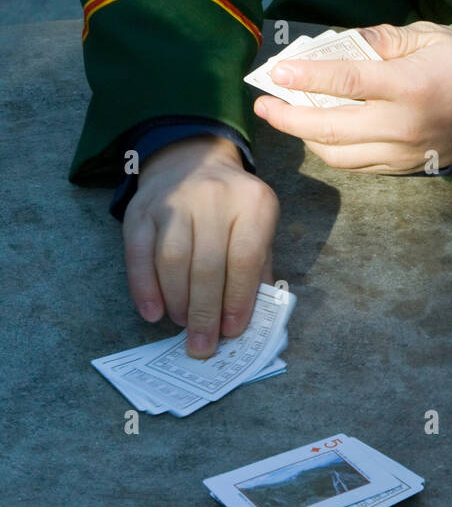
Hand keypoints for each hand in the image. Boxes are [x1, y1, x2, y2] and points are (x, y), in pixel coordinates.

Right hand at [123, 135, 279, 357]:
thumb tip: (251, 320)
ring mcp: (175, 199)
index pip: (245, 258)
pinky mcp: (141, 208)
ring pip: (173, 260)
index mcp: (254, 202)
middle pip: (207, 264)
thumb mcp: (257, 227)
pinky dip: (144, 288)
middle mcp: (215, 196)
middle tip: (202, 345)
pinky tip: (153, 312)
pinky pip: (139, 253)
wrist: (193, 160)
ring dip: (177, 301)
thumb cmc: (232, 209)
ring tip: (182, 323)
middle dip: (204, 313)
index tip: (232, 331)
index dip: (238, 300)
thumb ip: (257, 269)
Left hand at [252, 22, 451, 173]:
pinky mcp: (404, 167)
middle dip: (288, 116)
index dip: (306, 76)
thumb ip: (380, 39)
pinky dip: (331, 150)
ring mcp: (402, 151)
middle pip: (329, 127)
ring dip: (304, 137)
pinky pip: (356, 164)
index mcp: (408, 86)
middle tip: (264, 103)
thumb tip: (338, 43)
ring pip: (337, 154)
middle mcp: (402, 124)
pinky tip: (318, 133)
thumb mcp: (427, 36)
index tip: (276, 71)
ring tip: (286, 118)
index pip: (345, 81)